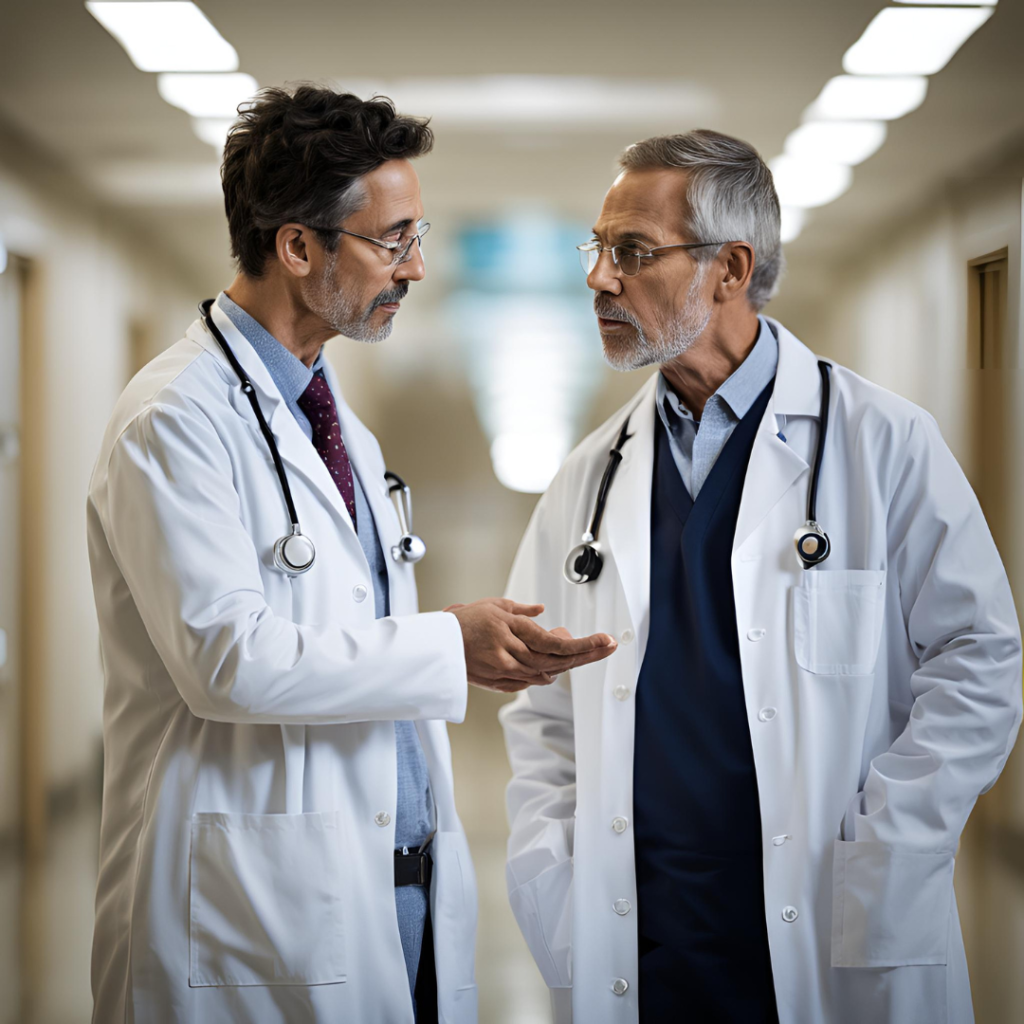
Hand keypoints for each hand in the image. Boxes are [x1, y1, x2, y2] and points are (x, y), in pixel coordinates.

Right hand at [446, 597, 617, 692]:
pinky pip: (530, 680)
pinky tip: (557, 664)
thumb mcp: (494, 606)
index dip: (583, 644)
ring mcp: (506, 670)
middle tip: (609, 646)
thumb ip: (521, 610)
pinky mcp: (500, 682)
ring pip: (546, 671)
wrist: (436, 646)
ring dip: (566, 661)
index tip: (604, 640)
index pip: (555, 641)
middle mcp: (511, 651)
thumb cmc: (462, 622)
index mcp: (511, 628)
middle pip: (557, 659)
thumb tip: (541, 610)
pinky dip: (546, 672)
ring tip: (585, 648)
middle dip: (587, 653)